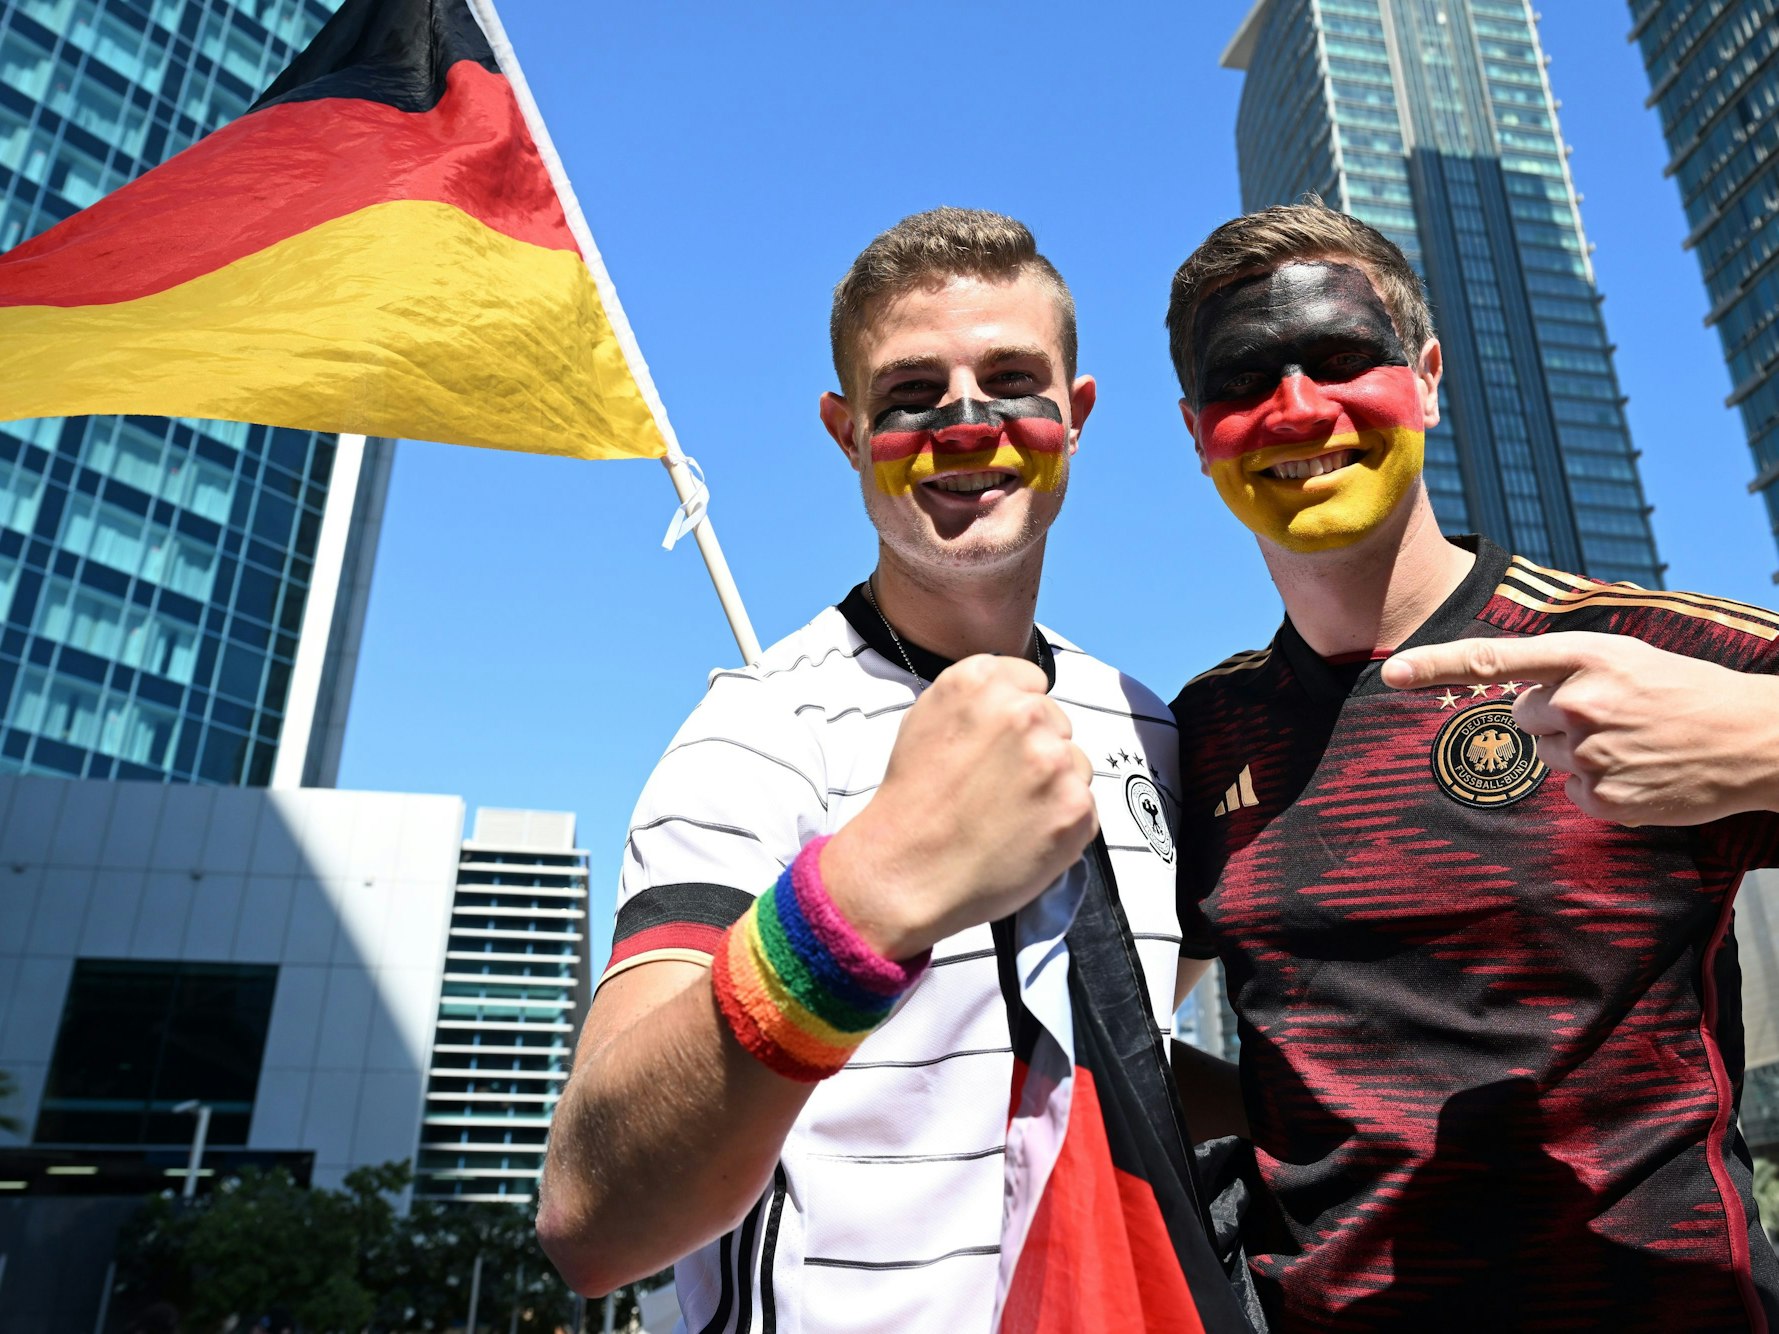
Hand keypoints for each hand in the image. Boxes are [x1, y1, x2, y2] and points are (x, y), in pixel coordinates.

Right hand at [823, 655, 1097, 957]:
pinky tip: (1024, 836)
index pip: (1031, 681)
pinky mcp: (1076, 807)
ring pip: (1074, 763)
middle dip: (1036, 749)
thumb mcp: (925, 719)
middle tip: (999, 786)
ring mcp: (1055, 760)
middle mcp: (1023, 713)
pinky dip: (1062, 822)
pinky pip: (1085, 805)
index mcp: (982, 683)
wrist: (907, 871)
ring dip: (1053, 784)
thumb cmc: (912, 801)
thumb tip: (1016, 697)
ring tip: (1009, 815)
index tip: (997, 743)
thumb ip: (977, 698)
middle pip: (1055, 721)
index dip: (1015, 716)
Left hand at [1382, 631, 1778, 825]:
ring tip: (1633, 741)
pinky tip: (1640, 772)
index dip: (1436, 666)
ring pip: (1546, 755)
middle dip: (1554, 717)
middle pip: (1522, 716)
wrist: (1755, 739)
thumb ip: (1564, 667)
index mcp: (1585, 657)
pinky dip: (1600, 786)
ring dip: (1578, 751)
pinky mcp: (1604, 798)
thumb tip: (1512, 692)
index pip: (1493, 659)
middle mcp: (1579, 703)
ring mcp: (1590, 754)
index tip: (1391, 672)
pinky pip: (1572, 793)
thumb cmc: (1684, 691)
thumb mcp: (1625, 657)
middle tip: (1612, 715)